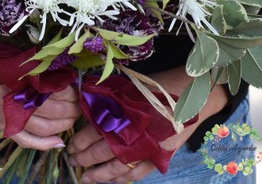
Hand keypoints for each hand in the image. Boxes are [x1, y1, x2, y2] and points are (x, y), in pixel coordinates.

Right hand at [0, 62, 80, 149]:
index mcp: (17, 81)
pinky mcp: (1, 126)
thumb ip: (35, 68)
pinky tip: (59, 142)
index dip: (67, 93)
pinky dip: (44, 144)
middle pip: (51, 111)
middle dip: (70, 109)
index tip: (76, 88)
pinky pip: (26, 141)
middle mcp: (12, 101)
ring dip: (63, 125)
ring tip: (73, 118)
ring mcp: (6, 117)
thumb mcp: (15, 61)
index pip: (50, 92)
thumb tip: (62, 74)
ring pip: (43, 128)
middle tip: (78, 104)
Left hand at [67, 66, 228, 182]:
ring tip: (86, 178)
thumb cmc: (157, 86)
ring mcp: (147, 148)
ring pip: (118, 167)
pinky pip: (137, 173)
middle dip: (85, 158)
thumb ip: (109, 100)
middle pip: (102, 150)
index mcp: (124, 113)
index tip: (70, 145)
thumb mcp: (130, 88)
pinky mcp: (160, 157)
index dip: (80, 140)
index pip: (94, 131)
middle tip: (73, 161)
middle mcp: (134, 132)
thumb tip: (86, 106)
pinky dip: (123, 179)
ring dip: (100, 174)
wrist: (191, 94)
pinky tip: (111, 181)